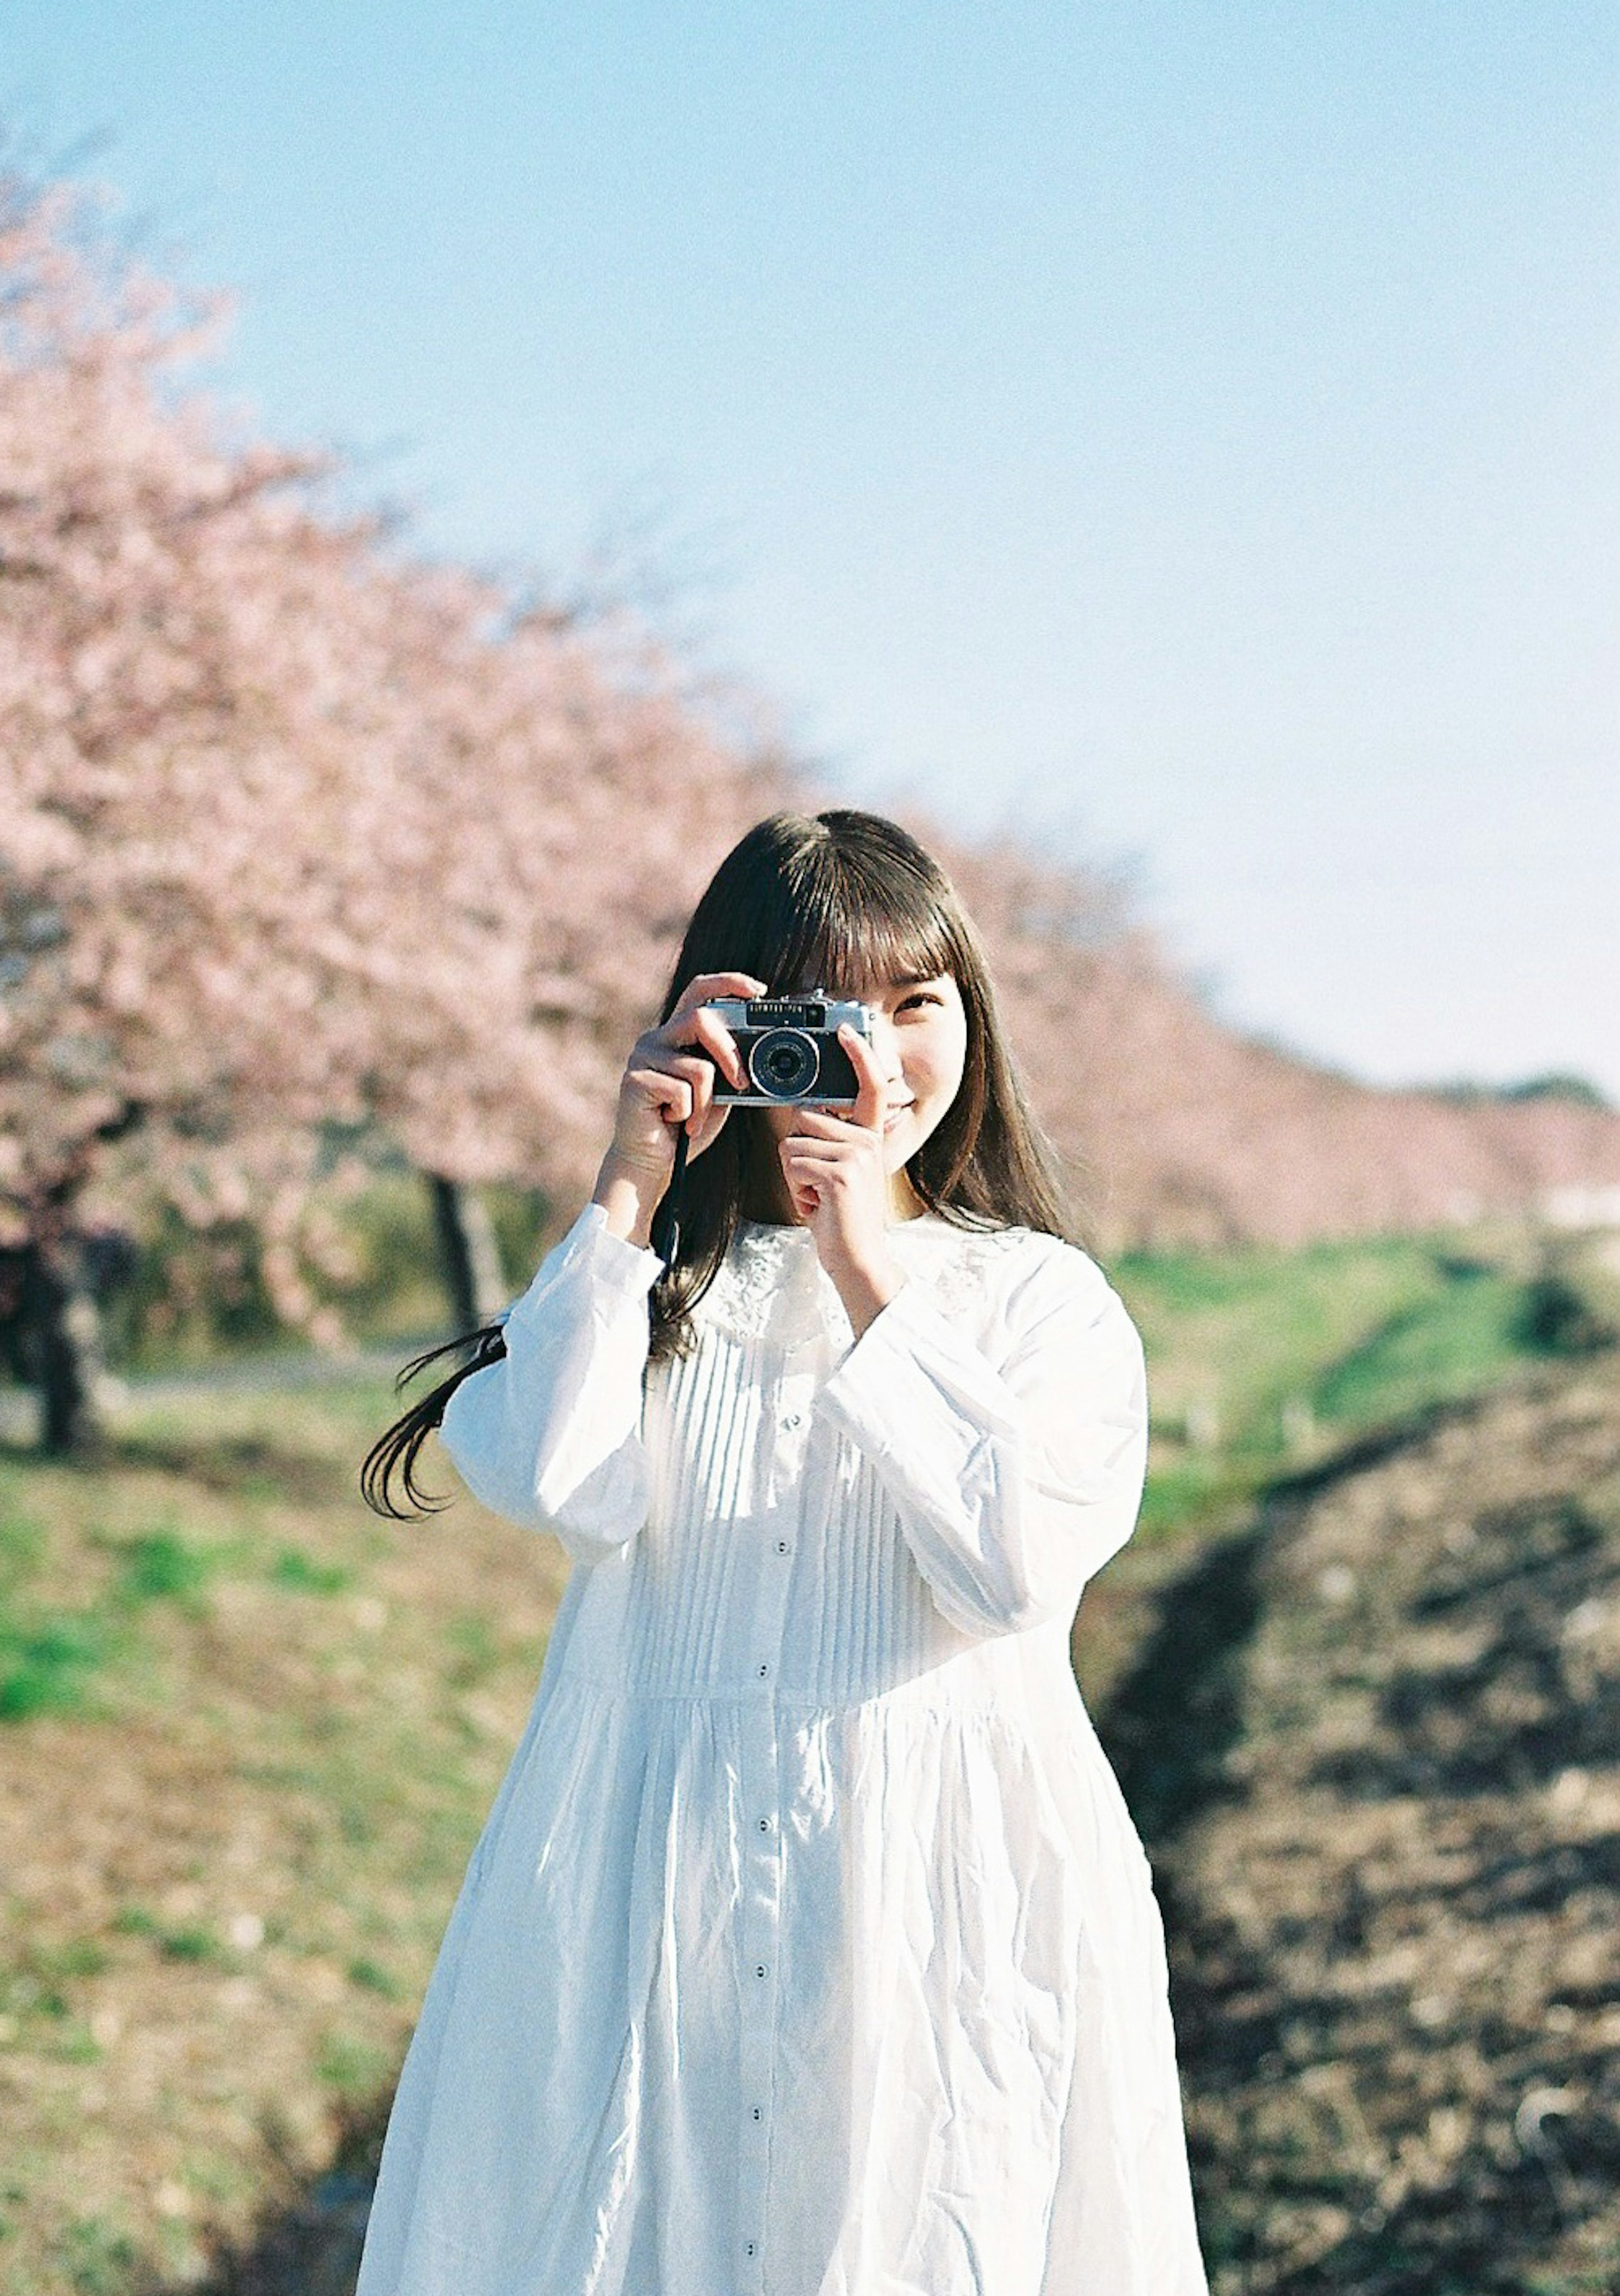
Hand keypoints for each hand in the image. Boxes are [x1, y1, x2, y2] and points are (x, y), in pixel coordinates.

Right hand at [593, 971, 764, 1241]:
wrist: (651, 1162)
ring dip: (706, 1101)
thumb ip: (730, 1067)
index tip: (758, 990)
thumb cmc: (685, 1127)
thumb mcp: (717, 1093)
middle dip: (730, 1053)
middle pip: (701, 1018)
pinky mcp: (635, 1079)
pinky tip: (673, 1122)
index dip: (728, 983)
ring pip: (698, 1065)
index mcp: (677, 1035)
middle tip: (741, 1083)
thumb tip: (764, 1053)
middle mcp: (657, 1038)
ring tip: (692, 1120)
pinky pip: (681, 1090)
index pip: (699, 992)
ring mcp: (643, 1056)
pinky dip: (688, 1114)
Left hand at [777, 1023, 903, 1331]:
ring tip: (818, 1198)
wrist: (859, 1260)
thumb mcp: (839, 1173)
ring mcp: (856, 1156)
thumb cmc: (841, 1219)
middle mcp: (867, 1141)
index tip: (846, 1031)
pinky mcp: (839, 1173)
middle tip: (817, 1185)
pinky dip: (796, 1191)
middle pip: (804, 1119)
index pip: (870, 1087)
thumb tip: (801, 1117)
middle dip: (796, 1153)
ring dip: (793, 1176)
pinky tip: (816, 1207)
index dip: (859, 1055)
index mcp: (870, 1138)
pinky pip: (792, 1164)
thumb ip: (829, 1143)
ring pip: (792, 1144)